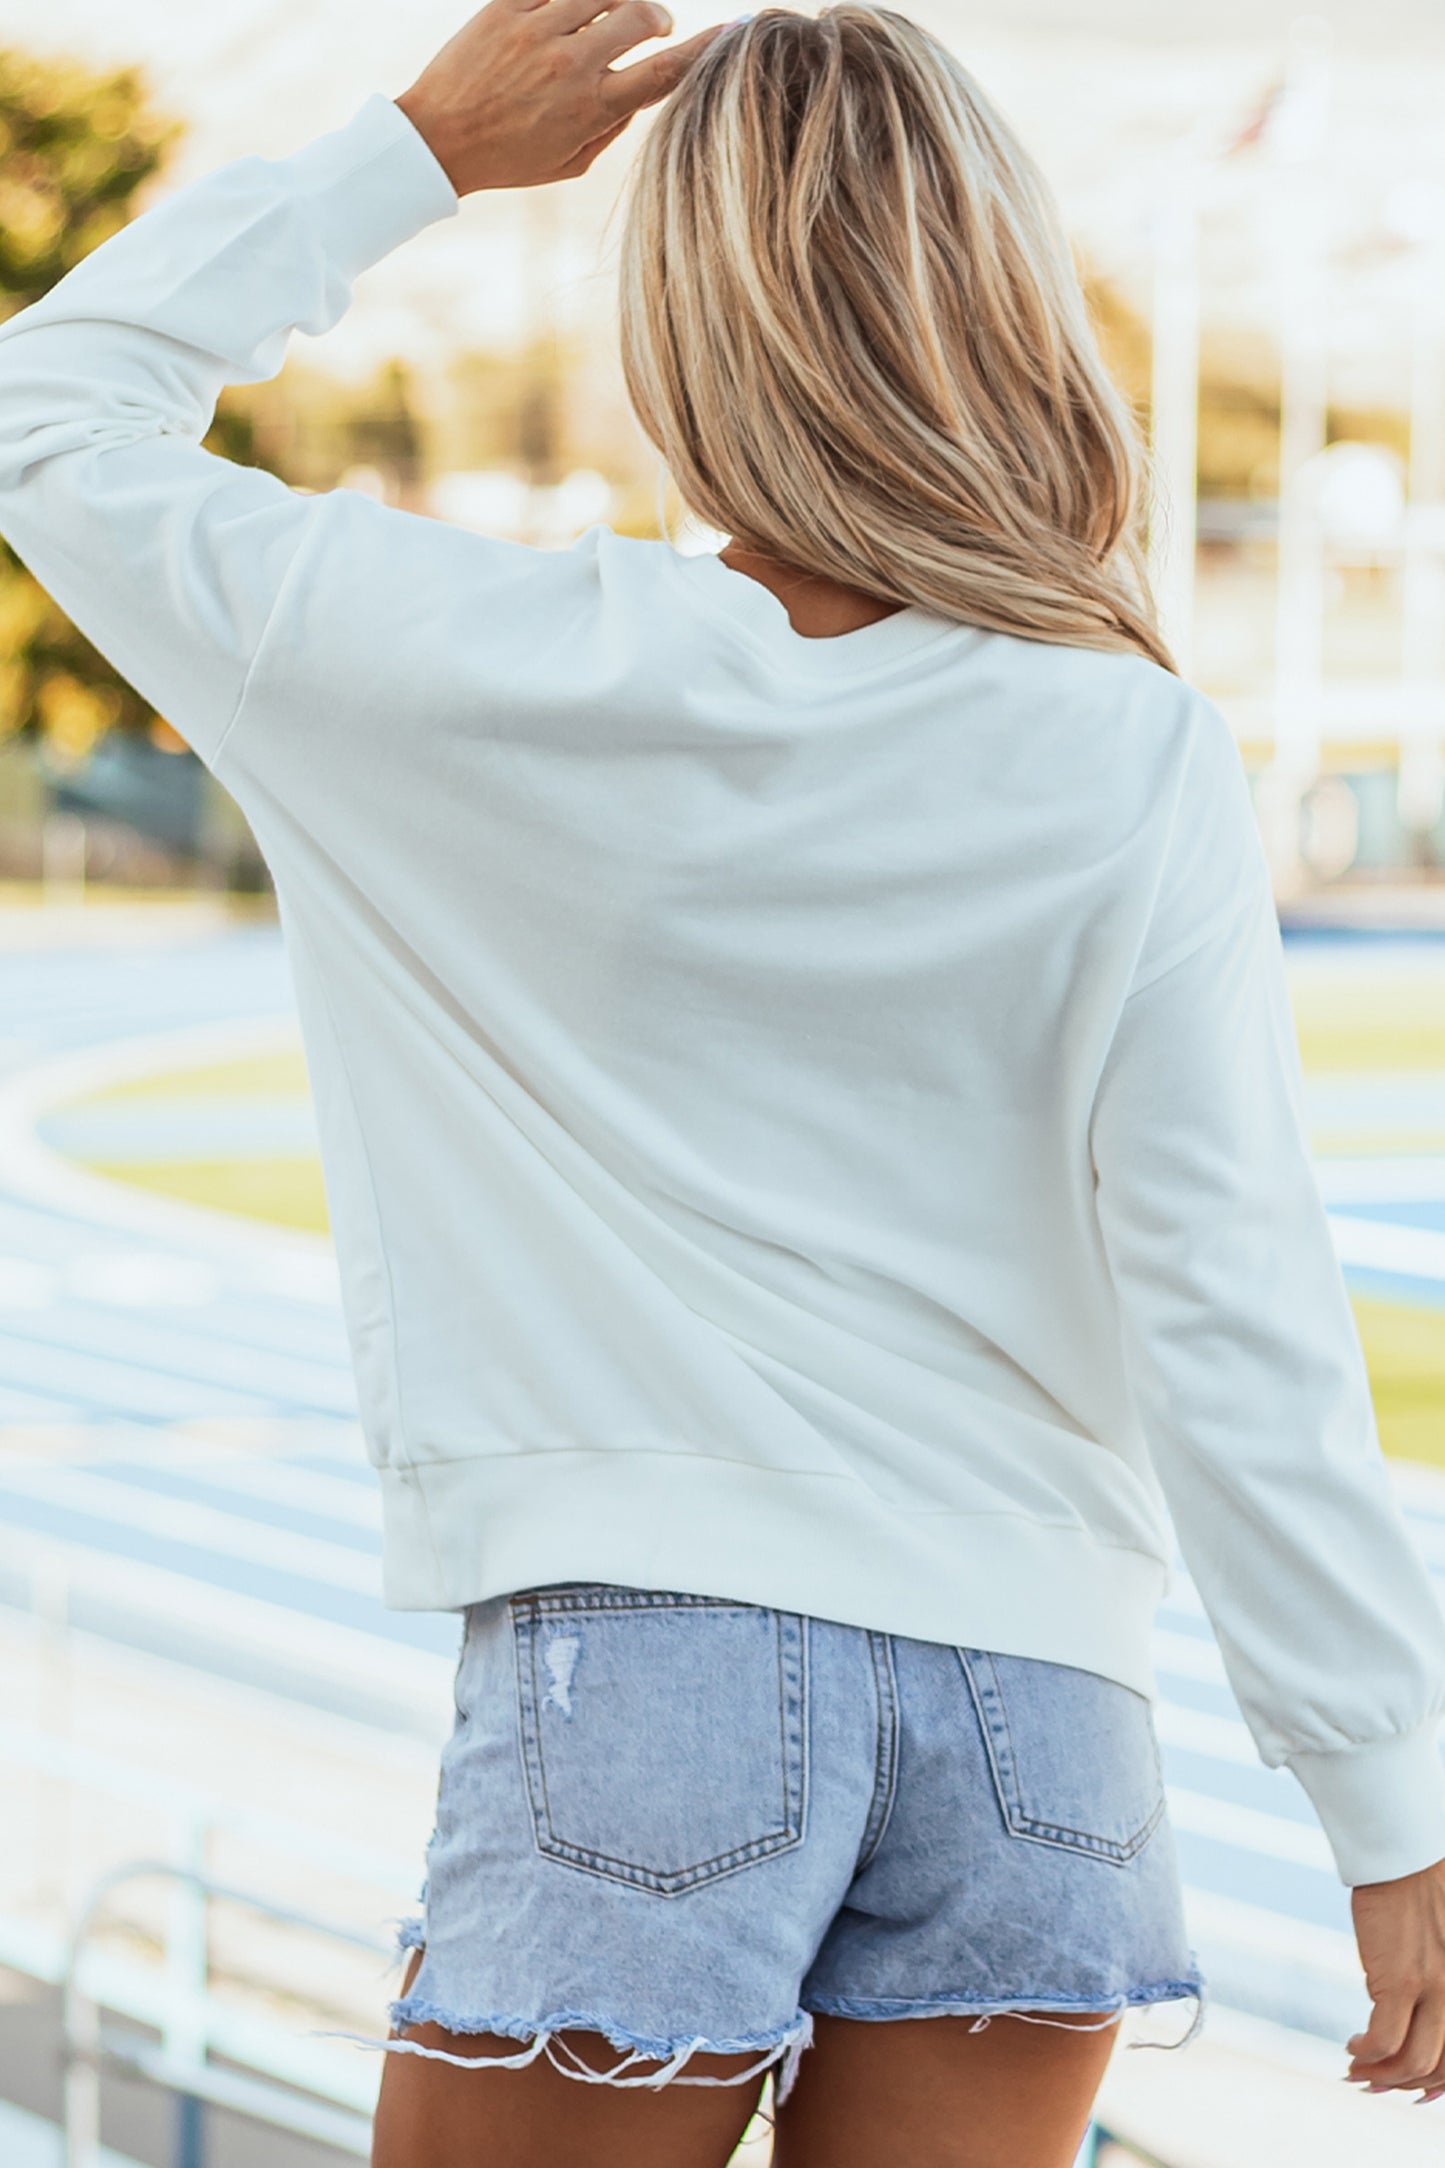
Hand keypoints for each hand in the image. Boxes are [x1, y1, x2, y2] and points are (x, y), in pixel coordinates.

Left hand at [394, 0, 731, 195]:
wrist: (439, 139)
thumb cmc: (508, 157)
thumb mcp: (569, 162)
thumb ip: (611, 126)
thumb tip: (642, 90)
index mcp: (591, 108)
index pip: (662, 71)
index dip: (702, 49)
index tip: (729, 31)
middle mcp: (570, 64)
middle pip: (639, 16)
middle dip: (657, 16)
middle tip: (655, 24)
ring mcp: (537, 30)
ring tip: (620, 9)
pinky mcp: (506, 7)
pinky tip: (579, 4)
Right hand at [1347, 1857, 1444, 2101]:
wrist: (1406, 1853)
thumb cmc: (1424, 1891)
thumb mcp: (1443, 1945)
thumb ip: (1440, 1982)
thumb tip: (1415, 2015)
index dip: (1437, 2084)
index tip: (1412, 2091)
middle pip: (1437, 2067)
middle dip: (1403, 2083)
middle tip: (1375, 2082)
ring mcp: (1435, 1990)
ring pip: (1412, 2062)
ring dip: (1381, 2074)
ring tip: (1357, 2067)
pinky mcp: (1401, 1980)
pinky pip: (1385, 2038)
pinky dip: (1366, 2051)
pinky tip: (1351, 2044)